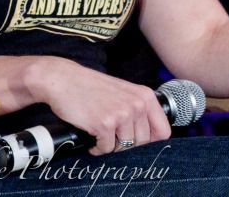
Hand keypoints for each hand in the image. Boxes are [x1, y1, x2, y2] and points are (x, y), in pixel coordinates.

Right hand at [27, 57, 171, 154]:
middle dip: (126, 143)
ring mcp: (122, 114)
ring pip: (125, 147)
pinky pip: (106, 149)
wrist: (64, 80)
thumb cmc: (92, 88)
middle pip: (143, 143)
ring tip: (101, 134)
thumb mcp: (124, 93)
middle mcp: (137, 105)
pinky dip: (97, 147)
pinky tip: (91, 137)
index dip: (151, 141)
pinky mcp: (105, 124)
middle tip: (112, 136)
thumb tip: (151, 138)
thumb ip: (139, 110)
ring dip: (111, 146)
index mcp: (146, 96)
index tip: (137, 142)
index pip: (164, 132)